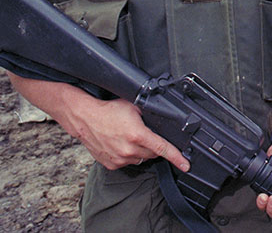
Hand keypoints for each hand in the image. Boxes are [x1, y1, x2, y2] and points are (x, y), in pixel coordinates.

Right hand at [7, 76, 189, 171]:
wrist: (85, 118)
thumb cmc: (109, 110)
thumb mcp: (135, 106)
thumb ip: (152, 113)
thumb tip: (166, 116)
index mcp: (138, 135)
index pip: (163, 149)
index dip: (177, 158)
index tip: (186, 165)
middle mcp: (129, 150)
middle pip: (153, 153)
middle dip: (154, 145)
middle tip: (145, 134)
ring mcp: (119, 159)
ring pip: (141, 158)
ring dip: (141, 150)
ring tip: (130, 137)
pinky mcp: (111, 164)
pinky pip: (128, 162)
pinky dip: (129, 155)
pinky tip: (121, 144)